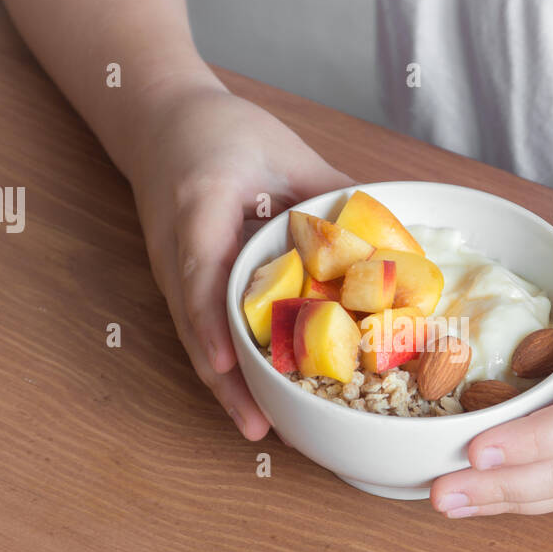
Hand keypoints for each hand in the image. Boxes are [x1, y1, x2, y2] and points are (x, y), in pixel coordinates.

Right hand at [126, 77, 352, 437]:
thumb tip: (393, 230)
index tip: (228, 364)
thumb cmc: (220, 130)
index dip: (215, 322)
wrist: (160, 121)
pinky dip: (229, 365)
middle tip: (261, 428)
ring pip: (195, 338)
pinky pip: (203, 330)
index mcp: (197, 208)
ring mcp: (172, 273)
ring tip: (263, 429)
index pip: (200, 270)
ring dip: (227, 386)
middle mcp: (175, 251)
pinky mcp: (181, 285)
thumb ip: (332, 189)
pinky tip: (258, 395)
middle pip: (193, 325)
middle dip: (225, 382)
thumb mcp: (282, 148)